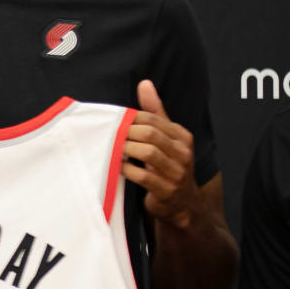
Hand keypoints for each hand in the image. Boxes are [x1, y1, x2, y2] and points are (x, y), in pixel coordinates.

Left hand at [122, 80, 199, 230]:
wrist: (182, 205)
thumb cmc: (168, 167)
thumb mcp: (166, 139)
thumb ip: (155, 113)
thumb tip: (145, 83)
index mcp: (182, 137)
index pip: (154, 119)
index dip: (131, 117)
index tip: (112, 119)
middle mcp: (183, 153)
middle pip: (151, 134)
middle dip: (126, 132)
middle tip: (106, 133)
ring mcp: (177, 173)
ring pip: (148, 153)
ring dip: (124, 149)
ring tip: (108, 148)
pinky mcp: (166, 191)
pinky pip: (143, 176)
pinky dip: (126, 169)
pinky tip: (115, 167)